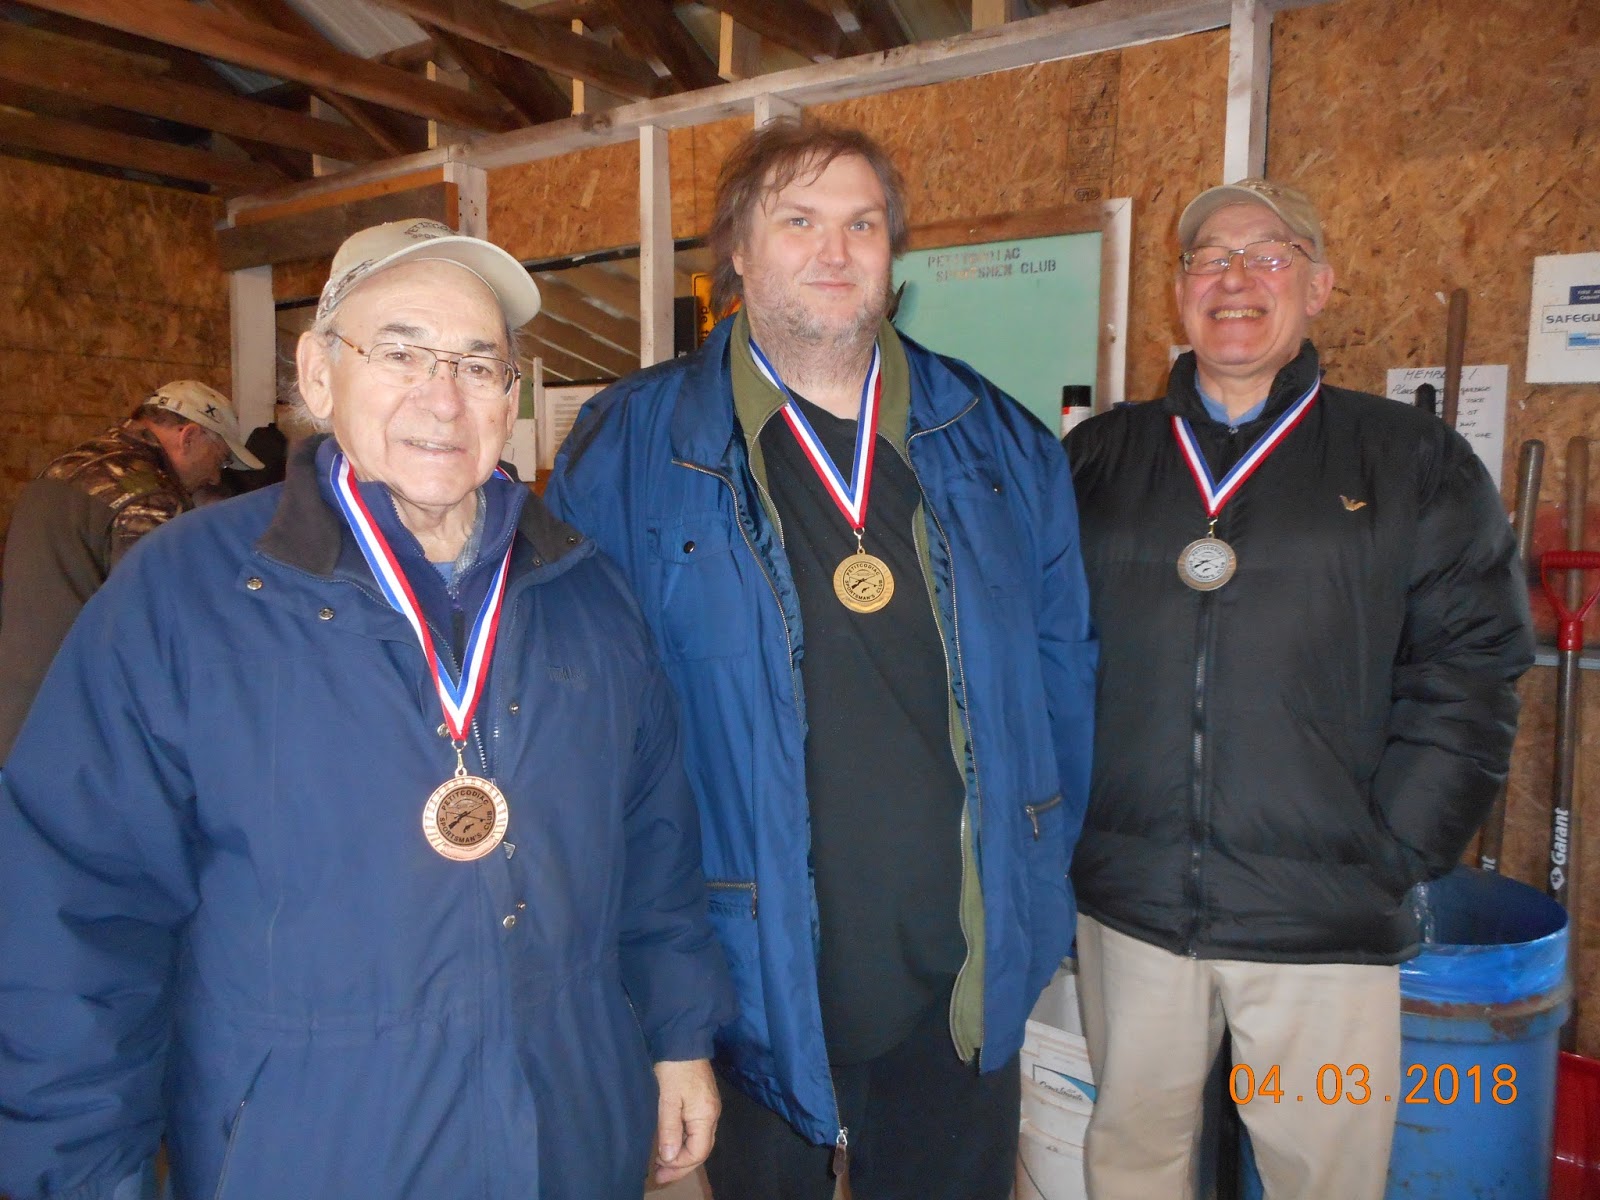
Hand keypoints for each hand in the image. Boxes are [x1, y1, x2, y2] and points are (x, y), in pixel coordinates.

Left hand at [651, 1057, 719, 1185]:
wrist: (683, 1038)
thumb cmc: (674, 1068)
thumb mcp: (667, 1099)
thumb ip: (669, 1129)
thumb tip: (669, 1158)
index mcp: (706, 1116)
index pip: (698, 1152)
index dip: (679, 1165)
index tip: (659, 1169)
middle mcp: (712, 1115)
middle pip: (701, 1150)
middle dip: (681, 1166)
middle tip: (659, 1176)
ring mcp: (709, 1108)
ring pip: (699, 1141)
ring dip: (681, 1155)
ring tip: (662, 1165)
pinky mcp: (702, 1102)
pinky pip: (696, 1131)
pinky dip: (683, 1142)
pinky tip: (671, 1144)